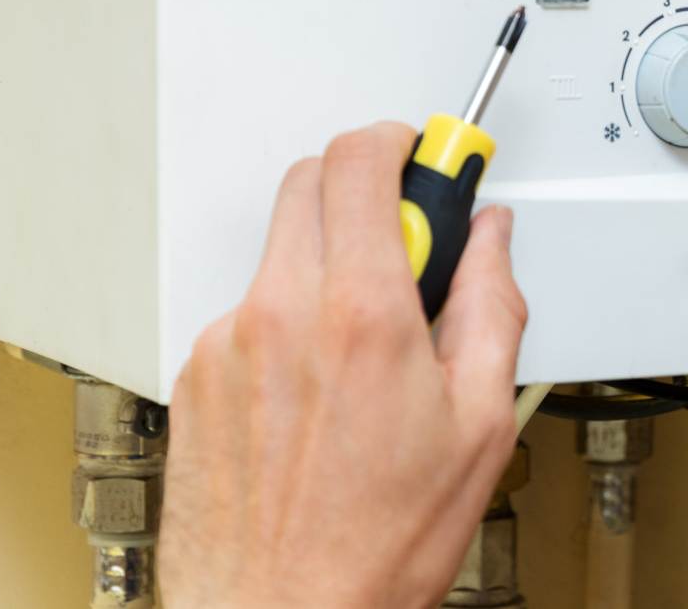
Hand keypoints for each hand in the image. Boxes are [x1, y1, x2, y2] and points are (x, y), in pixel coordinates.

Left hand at [161, 122, 528, 608]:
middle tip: (406, 242)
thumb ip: (491, 306)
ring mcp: (228, 343)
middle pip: (310, 182)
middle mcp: (282, 314)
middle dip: (363, 191)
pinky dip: (286, 322)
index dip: (400, 142)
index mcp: (361, 315)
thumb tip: (490, 243)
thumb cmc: (375, 545)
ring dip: (326, 264)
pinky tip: (317, 389)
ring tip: (364, 345)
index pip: (361, 162)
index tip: (425, 156)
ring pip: (279, 249)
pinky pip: (247, 311)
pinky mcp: (196, 376)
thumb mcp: (479, 424)